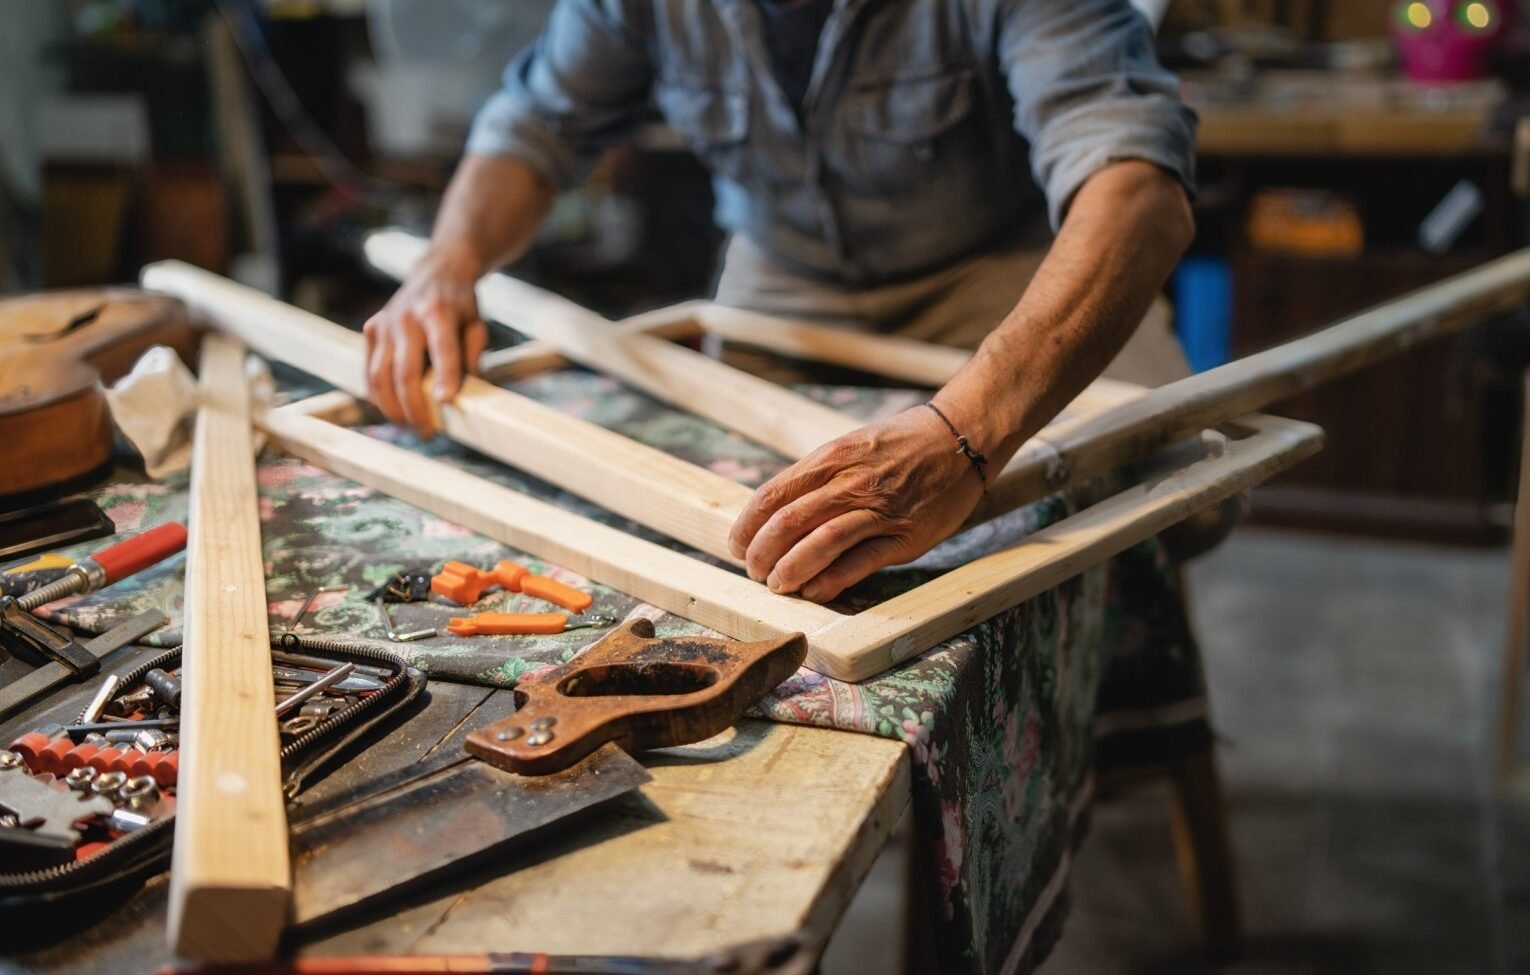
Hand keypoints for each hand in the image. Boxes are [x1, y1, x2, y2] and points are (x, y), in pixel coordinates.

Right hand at [362, 243, 489, 436]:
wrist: (436, 273)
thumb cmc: (460, 306)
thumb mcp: (477, 325)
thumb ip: (472, 357)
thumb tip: (464, 395)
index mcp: (438, 311)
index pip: (441, 349)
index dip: (444, 377)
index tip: (446, 402)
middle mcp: (406, 317)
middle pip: (404, 371)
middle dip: (414, 407)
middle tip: (427, 431)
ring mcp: (384, 323)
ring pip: (379, 376)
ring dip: (393, 408)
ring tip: (409, 426)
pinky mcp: (371, 330)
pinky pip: (369, 371)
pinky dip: (378, 396)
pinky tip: (392, 411)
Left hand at [728, 406, 986, 602]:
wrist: (961, 438)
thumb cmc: (903, 444)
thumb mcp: (852, 446)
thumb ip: (818, 476)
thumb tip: (778, 511)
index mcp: (831, 458)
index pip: (773, 495)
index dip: (747, 525)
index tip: (736, 545)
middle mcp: (851, 482)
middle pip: (789, 522)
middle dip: (762, 553)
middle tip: (754, 571)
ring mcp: (879, 510)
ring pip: (820, 543)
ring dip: (790, 569)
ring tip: (777, 585)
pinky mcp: (905, 535)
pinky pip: (860, 561)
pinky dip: (831, 580)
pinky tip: (814, 590)